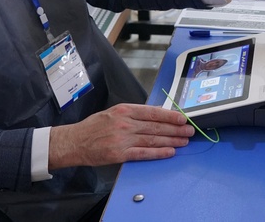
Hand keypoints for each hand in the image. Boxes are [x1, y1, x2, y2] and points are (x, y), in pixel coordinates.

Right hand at [48, 103, 194, 168]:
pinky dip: (158, 152)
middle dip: (175, 129)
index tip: (183, 118)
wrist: (74, 142)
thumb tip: (157, 113)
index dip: (170, 115)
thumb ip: (135, 113)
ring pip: (153, 139)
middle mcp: (125, 123)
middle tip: (189, 131)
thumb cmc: (94, 127)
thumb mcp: (115, 112)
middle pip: (156, 126)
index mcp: (125, 110)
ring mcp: (122, 139)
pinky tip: (170, 152)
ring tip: (184, 141)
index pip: (153, 112)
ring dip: (171, 140)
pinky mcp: (119, 154)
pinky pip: (143, 153)